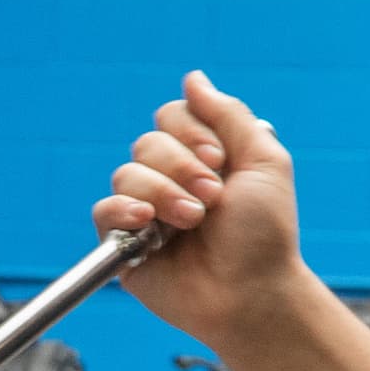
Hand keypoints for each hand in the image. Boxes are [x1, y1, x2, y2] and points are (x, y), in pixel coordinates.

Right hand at [95, 69, 307, 348]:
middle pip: (147, 142)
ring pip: (127, 173)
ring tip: (193, 222)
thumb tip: (193, 78)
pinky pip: (103, 209)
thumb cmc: (265, 235)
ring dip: (164, 193)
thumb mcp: (264, 161)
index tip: (221, 161)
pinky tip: (149, 223)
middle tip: (213, 199)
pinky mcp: (124, 243)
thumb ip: (228, 115)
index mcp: (202, 157)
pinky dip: (125, 210)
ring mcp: (146, 211)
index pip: (171, 115)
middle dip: (182, 167)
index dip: (192, 132)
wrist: (253, 292)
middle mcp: (171, 180)